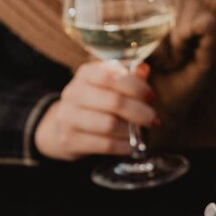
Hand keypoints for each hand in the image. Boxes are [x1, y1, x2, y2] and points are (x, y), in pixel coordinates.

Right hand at [35, 61, 157, 160]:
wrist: (62, 127)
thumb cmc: (95, 103)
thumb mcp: (109, 86)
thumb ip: (128, 77)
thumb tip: (143, 69)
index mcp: (85, 75)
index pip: (112, 76)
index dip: (136, 86)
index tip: (151, 97)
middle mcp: (74, 93)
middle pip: (114, 102)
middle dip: (140, 112)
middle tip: (153, 119)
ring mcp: (68, 117)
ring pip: (109, 124)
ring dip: (130, 131)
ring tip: (138, 133)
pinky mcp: (70, 140)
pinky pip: (105, 145)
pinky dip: (123, 146)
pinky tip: (129, 145)